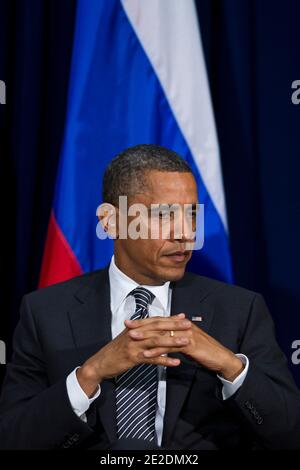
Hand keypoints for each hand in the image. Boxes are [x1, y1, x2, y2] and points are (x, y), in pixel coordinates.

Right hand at [77, 314, 191, 396]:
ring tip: (187, 341)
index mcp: (135, 327)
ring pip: (157, 342)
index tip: (183, 317)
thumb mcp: (128, 337)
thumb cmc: (116, 351)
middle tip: (189, 325)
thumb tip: (154, 327)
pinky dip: (164, 360)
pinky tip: (176, 362)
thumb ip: (141, 332)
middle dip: (175, 326)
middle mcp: (136, 334)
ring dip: (173, 342)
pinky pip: (152, 359)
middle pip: (158, 328)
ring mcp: (134, 345)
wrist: (100, 363)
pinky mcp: (133, 358)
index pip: (155, 320)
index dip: (170, 318)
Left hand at [127, 316, 243, 380]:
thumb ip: (177, 337)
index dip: (145, 320)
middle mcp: (183, 326)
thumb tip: (165, 335)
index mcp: (181, 324)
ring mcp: (186, 334)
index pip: (160, 320)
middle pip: (159, 324)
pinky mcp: (190, 345)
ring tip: (132, 338)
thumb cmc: (205, 351)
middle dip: (141, 325)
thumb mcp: (189, 342)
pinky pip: (170, 347)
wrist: (222, 358)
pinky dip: (157, 351)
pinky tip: (146, 354)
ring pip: (162, 334)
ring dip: (146, 336)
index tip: (131, 322)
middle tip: (127, 326)